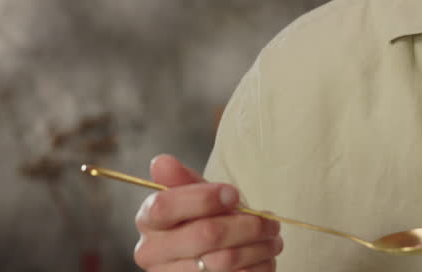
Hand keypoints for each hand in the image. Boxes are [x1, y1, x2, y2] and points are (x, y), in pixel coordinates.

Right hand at [133, 154, 283, 271]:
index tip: (235, 194)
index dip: (204, 198)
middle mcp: (150, 252)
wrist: (205, 260)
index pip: (165, 206)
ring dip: (258, 247)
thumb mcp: (195, 197)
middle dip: (247, 225)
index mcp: (148, 221)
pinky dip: (258, 266)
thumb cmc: (201, 221)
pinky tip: (265, 258)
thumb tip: (162, 161)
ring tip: (273, 238)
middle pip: (205, 234)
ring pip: (225, 260)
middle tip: (270, 222)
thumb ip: (183, 180)